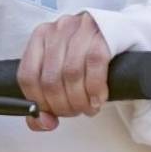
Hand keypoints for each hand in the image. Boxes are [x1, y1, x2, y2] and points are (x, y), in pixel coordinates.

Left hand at [16, 12, 110, 131]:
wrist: (123, 35)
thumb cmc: (87, 56)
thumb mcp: (61, 72)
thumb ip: (45, 99)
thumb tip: (43, 122)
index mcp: (41, 36)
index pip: (27, 76)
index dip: (38, 103)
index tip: (50, 116)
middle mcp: (59, 29)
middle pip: (50, 79)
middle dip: (62, 106)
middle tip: (74, 113)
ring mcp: (82, 29)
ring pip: (71, 74)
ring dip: (79, 101)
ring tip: (88, 109)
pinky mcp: (104, 34)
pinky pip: (95, 65)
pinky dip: (95, 89)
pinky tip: (98, 99)